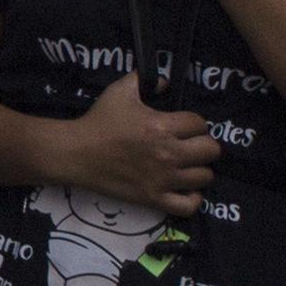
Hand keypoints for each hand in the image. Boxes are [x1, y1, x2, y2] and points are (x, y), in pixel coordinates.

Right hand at [56, 74, 219, 216]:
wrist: (74, 154)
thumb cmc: (98, 122)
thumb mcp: (119, 91)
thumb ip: (143, 80)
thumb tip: (164, 82)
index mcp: (162, 126)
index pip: (200, 124)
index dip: (194, 123)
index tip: (182, 126)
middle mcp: (168, 153)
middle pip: (211, 150)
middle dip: (202, 145)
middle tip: (188, 145)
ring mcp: (162, 179)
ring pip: (204, 176)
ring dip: (198, 169)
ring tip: (186, 166)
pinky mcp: (153, 198)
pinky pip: (188, 205)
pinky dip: (192, 198)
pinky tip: (185, 189)